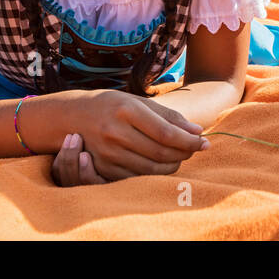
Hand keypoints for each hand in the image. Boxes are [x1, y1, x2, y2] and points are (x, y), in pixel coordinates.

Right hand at [57, 89, 208, 183]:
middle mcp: (115, 132)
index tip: (205, 142)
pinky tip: (163, 164)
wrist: (73, 117)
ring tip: (182, 156)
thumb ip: (168, 115)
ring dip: (173, 165)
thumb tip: (197, 130)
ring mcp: (107, 152)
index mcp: (126, 109)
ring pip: (150, 168)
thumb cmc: (112, 105)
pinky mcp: (103, 167)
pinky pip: (137, 177)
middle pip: (160, 152)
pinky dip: (154, 173)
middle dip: (184, 153)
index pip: (166, 132)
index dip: (189, 140)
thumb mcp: (138, 101)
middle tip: (196, 149)